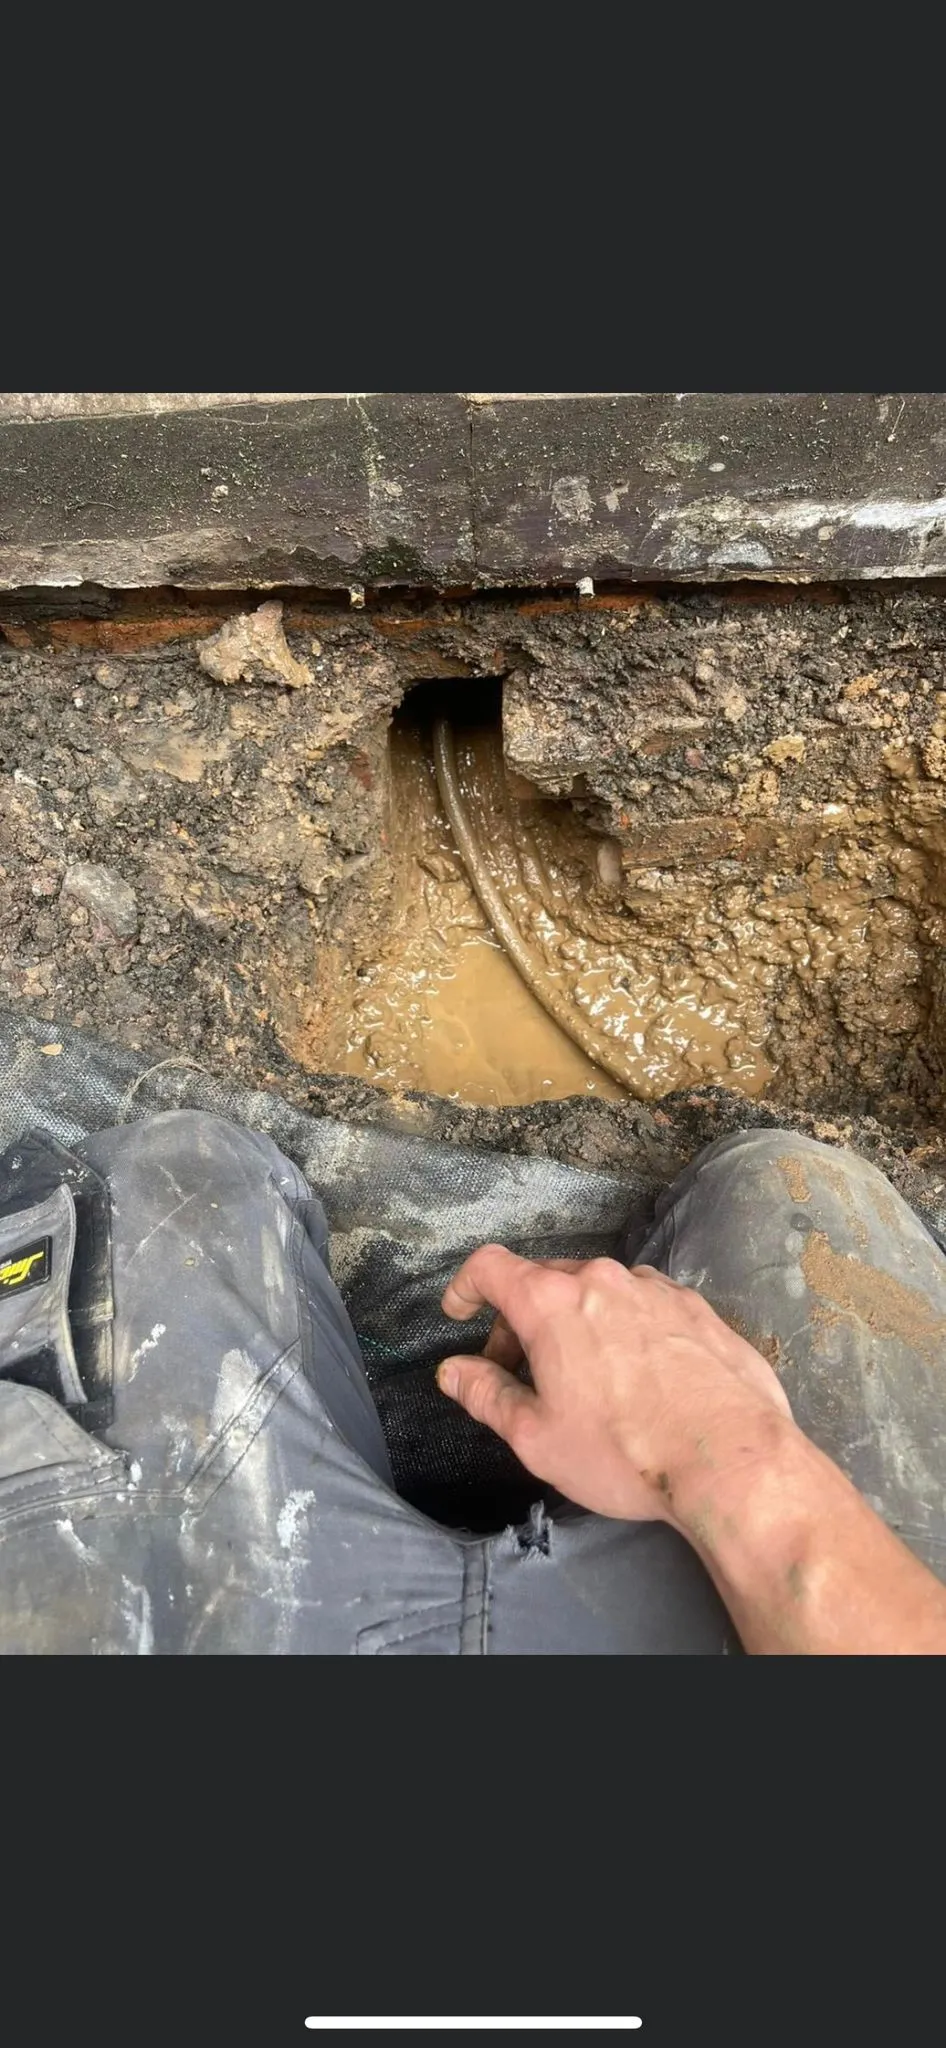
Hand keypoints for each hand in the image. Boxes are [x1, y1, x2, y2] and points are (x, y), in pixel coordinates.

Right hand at [436, 1246, 792, 1522]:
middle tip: (521, 1374)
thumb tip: (452, 1371)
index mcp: (553, 1302)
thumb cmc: (625, 1452)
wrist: (732, 1459)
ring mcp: (657, 1290)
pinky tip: (640, 1379)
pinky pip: (644, 1307)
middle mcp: (604, 1280)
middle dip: (521, 1321)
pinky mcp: (698, 1309)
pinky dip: (624, 1329)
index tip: (461, 1313)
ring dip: (577, 1323)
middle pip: (544, 1281)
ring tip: (586, 1381)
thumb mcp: (537, 1438)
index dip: (466, 1287)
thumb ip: (486, 1396)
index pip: (491, 1267)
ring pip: (598, 1293)